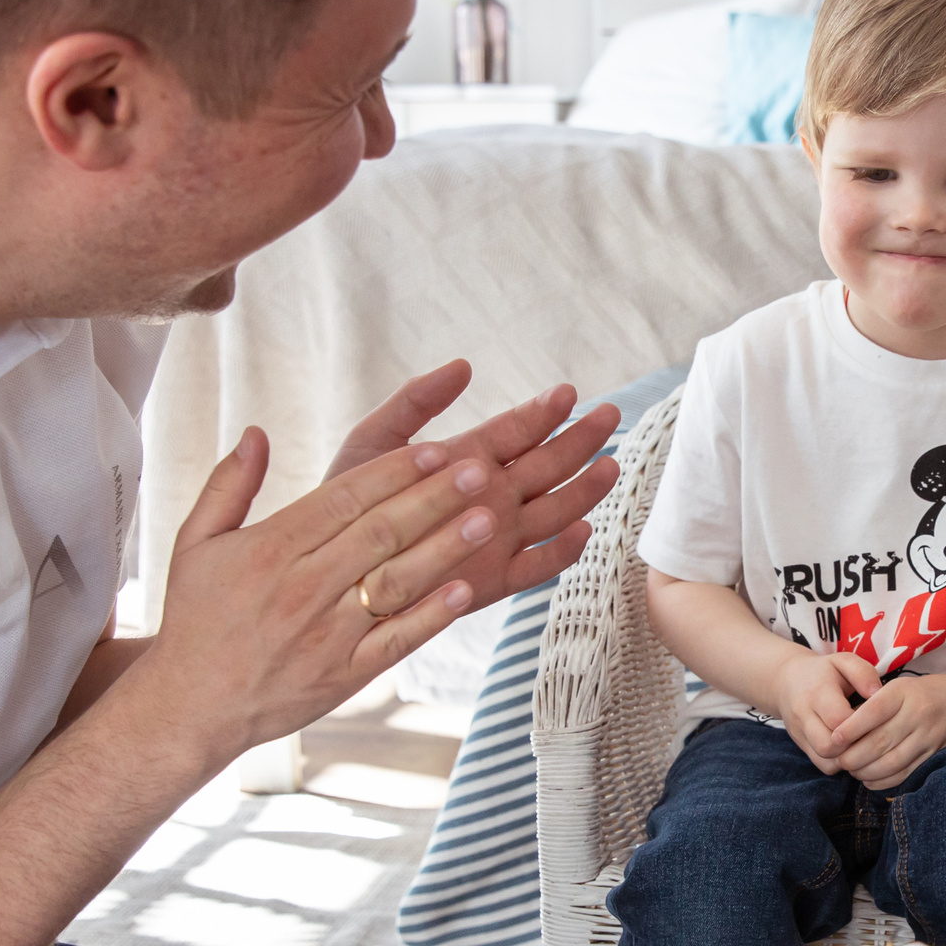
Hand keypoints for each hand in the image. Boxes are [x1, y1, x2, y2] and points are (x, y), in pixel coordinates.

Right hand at [127, 387, 619, 769]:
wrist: (190, 707)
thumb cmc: (198, 619)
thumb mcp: (195, 544)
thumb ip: (228, 485)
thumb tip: (256, 432)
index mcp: (272, 547)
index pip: (346, 497)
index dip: (396, 471)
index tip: (438, 448)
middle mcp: (303, 586)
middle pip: (381, 531)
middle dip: (435, 498)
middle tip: (482, 469)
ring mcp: (327, 633)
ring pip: (396, 582)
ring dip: (445, 548)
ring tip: (489, 519)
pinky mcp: (344, 674)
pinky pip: (396, 640)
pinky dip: (431, 616)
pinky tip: (466, 590)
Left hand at [327, 365, 623, 620]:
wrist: (336, 569)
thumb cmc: (349, 503)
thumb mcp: (373, 441)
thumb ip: (414, 402)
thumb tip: (464, 365)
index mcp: (470, 459)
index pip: (517, 431)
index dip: (543, 412)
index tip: (567, 393)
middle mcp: (492, 497)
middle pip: (548, 466)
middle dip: (579, 441)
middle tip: (610, 414)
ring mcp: (498, 539)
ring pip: (554, 512)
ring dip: (583, 490)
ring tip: (609, 466)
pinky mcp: (494, 581)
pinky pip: (536, 567)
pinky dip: (561, 552)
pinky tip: (581, 530)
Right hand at [772, 653, 882, 773]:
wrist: (787, 682)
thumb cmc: (824, 671)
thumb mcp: (843, 661)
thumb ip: (863, 673)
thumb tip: (878, 693)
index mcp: (817, 692)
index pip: (839, 719)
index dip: (861, 724)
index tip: (875, 718)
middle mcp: (803, 715)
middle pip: (829, 746)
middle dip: (854, 745)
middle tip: (869, 734)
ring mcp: (800, 734)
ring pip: (826, 760)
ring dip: (848, 756)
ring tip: (861, 742)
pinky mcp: (801, 746)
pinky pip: (823, 765)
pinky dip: (840, 762)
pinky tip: (851, 748)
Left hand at [832, 673, 945, 789]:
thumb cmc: (920, 694)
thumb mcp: (898, 688)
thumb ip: (872, 705)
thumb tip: (840, 732)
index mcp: (904, 692)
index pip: (874, 711)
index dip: (851, 728)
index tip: (834, 740)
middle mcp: (918, 713)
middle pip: (880, 741)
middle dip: (853, 756)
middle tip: (839, 761)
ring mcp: (928, 736)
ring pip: (891, 762)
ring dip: (866, 771)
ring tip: (852, 770)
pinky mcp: (934, 755)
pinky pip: (905, 773)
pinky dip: (883, 781)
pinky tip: (869, 779)